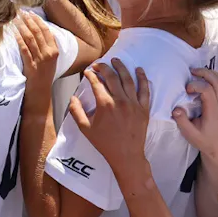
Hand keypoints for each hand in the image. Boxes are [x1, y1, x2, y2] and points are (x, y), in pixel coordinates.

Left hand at [13, 10, 58, 83]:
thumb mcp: (51, 60)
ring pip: (30, 39)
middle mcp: (49, 54)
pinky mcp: (31, 66)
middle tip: (21, 12)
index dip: (38, 21)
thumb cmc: (44, 75)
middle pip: (38, 32)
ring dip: (22, 27)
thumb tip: (40, 32)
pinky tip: (14, 33)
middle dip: (28, 20)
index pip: (46, 31)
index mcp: (55, 51)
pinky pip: (24, 50)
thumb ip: (48, 47)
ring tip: (15, 19)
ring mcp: (40, 60)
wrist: (41, 92)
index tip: (30, 13)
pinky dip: (19, 40)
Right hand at [69, 59, 151, 186]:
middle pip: (112, 77)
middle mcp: (120, 101)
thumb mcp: (85, 129)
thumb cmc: (105, 143)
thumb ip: (76, 112)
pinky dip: (142, 79)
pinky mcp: (144, 108)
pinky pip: (145, 90)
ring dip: (122, 68)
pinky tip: (139, 70)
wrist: (127, 156)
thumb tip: (72, 98)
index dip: (91, 75)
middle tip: (99, 64)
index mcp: (105, 105)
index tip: (87, 72)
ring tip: (116, 60)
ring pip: (128, 80)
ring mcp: (134, 104)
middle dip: (104, 67)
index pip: (97, 83)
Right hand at [173, 68, 217, 160]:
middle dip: (205, 73)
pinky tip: (206, 80)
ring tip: (198, 73)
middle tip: (192, 71)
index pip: (208, 91)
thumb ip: (182, 121)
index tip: (186, 89)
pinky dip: (216, 78)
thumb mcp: (189, 134)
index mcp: (213, 112)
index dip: (196, 85)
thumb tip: (176, 108)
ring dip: (211, 74)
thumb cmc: (203, 141)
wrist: (217, 149)